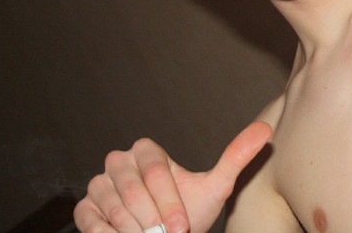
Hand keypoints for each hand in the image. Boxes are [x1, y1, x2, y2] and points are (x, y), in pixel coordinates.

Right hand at [74, 121, 271, 232]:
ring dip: (135, 230)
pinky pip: (91, 221)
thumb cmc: (189, 211)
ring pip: (113, 208)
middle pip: (133, 191)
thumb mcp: (215, 186)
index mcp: (146, 151)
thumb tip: (266, 129)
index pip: (154, 171)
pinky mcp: (85, 208)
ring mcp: (99, 185)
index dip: (169, 202)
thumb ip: (236, 156)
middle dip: (153, 220)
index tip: (182, 226)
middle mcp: (119, 162)